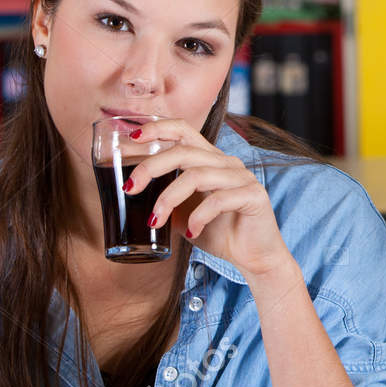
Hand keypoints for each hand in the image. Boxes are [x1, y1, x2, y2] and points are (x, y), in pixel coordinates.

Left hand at [124, 119, 292, 280]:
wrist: (254, 257)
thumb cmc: (220, 233)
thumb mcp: (184, 214)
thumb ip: (166, 201)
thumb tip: (133, 197)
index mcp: (211, 160)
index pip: (184, 130)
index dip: (158, 128)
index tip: (133, 137)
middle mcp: (227, 162)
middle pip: (184, 151)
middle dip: (151, 167)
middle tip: (130, 188)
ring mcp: (242, 177)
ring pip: (197, 176)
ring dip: (169, 198)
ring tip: (156, 221)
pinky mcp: (254, 196)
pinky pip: (219, 200)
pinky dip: (198, 217)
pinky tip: (192, 232)